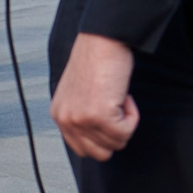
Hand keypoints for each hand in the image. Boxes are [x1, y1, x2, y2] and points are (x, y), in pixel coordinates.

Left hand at [53, 32, 138, 160]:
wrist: (103, 39)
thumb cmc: (96, 60)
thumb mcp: (78, 93)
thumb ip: (81, 116)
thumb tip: (98, 139)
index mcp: (59, 115)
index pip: (81, 149)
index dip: (101, 136)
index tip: (107, 114)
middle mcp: (66, 120)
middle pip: (99, 154)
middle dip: (114, 134)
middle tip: (115, 108)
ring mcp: (82, 119)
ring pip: (116, 144)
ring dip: (125, 122)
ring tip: (118, 97)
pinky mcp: (100, 116)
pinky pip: (126, 132)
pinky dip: (133, 115)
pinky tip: (124, 96)